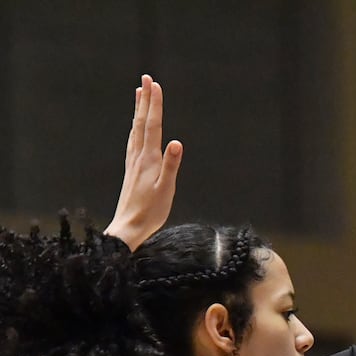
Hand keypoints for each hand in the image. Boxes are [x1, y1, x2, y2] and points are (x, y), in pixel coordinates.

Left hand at [103, 75, 182, 250]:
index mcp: (149, 159)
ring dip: (139, 110)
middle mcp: (139, 156)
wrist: (128, 226)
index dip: (155, 104)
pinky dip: (136, 126)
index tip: (155, 84)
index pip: (153, 125)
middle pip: (142, 122)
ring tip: (139, 93)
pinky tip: (136, 126)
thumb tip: (176, 142)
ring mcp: (134, 161)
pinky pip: (133, 140)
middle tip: (147, 78)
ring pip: (136, 128)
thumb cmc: (151, 211)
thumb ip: (172, 165)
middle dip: (145, 99)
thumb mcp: (166, 190)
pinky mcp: (132, 169)